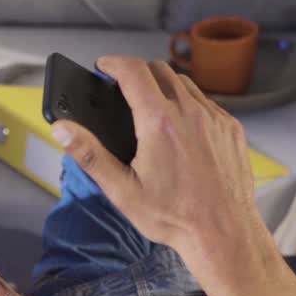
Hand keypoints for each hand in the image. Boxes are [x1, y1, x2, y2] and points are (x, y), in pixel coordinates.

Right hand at [51, 56, 295, 295]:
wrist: (223, 232)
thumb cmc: (174, 216)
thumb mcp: (122, 190)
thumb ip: (89, 155)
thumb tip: (63, 129)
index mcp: (159, 122)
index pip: (134, 71)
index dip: (114, 63)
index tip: (104, 65)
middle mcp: (189, 112)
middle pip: (160, 70)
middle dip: (138, 72)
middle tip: (122, 89)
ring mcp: (215, 118)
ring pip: (186, 84)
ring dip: (164, 86)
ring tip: (150, 107)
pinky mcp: (232, 129)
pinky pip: (207, 103)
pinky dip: (188, 104)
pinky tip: (180, 128)